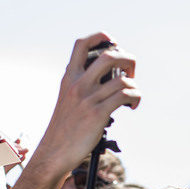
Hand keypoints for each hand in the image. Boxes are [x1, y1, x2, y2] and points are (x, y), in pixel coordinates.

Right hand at [31, 33, 140, 173]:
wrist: (54, 152)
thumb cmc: (65, 128)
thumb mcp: (67, 99)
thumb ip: (82, 84)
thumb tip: (108, 76)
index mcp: (69, 77)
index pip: (82, 45)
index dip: (100, 37)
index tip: (113, 42)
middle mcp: (78, 84)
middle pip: (109, 56)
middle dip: (127, 59)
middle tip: (130, 72)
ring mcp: (88, 98)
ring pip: (122, 79)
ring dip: (134, 85)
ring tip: (132, 96)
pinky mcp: (97, 114)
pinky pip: (125, 96)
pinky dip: (135, 98)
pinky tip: (131, 106)